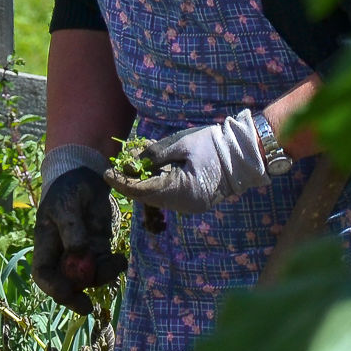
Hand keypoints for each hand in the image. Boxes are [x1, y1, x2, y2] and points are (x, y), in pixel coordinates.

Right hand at [32, 165, 125, 312]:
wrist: (85, 176)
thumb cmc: (68, 190)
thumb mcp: (66, 205)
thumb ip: (71, 228)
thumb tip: (78, 252)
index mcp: (45, 245)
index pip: (43, 274)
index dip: (52, 288)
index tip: (67, 293)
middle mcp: (61, 255)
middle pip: (65, 284)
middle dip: (76, 296)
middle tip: (89, 306)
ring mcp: (80, 254)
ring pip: (89, 278)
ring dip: (102, 277)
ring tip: (116, 263)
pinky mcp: (98, 249)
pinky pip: (104, 266)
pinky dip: (113, 267)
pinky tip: (121, 259)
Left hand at [105, 108, 290, 215]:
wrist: (244, 154)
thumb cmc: (212, 145)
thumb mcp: (180, 145)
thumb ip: (154, 155)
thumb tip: (131, 164)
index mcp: (181, 191)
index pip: (143, 191)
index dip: (123, 183)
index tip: (106, 173)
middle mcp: (184, 205)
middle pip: (148, 197)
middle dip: (131, 182)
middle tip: (117, 167)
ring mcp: (190, 206)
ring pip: (158, 197)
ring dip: (144, 182)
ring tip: (134, 165)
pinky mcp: (194, 201)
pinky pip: (169, 195)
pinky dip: (157, 183)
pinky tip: (152, 170)